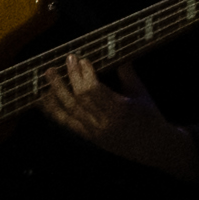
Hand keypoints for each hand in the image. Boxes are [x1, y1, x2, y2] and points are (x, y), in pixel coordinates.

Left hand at [25, 54, 194, 177]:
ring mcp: (95, 132)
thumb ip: (127, 74)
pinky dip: (55, 110)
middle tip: (65, 60)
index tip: (82, 59)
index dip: (85, 74)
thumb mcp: (141, 93)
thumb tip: (118, 53)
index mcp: (120, 110)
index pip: (95, 91)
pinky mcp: (90, 138)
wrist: (153, 146)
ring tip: (49, 75)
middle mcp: (104, 123)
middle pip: (80, 99)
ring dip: (57, 92)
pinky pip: (68, 124)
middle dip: (70, 78)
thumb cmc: (150, 117)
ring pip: (70, 112)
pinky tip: (45, 98)